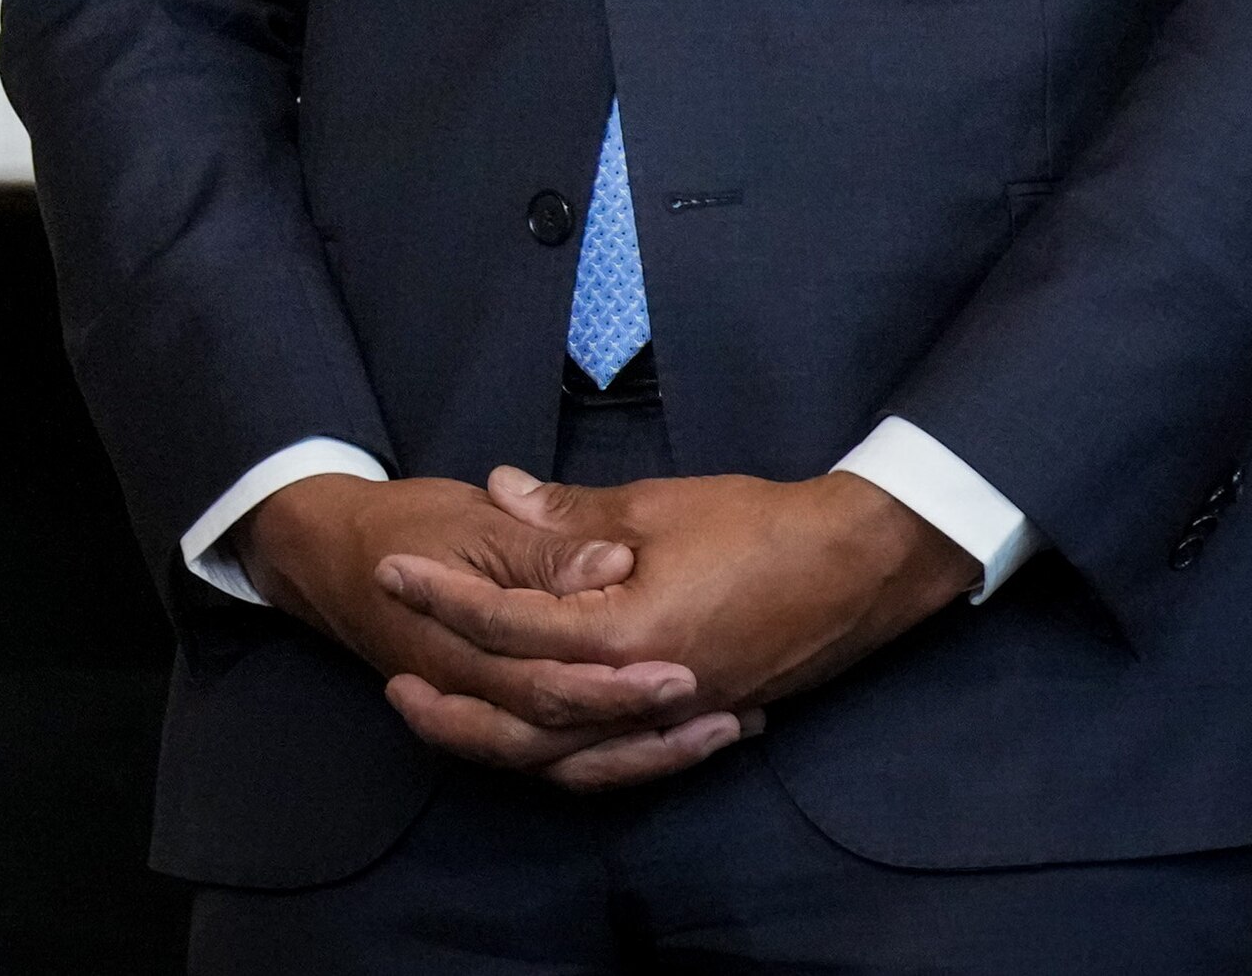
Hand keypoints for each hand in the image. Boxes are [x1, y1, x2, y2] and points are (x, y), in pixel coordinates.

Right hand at [240, 473, 738, 786]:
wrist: (328, 551)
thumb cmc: (403, 524)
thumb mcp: (471, 522)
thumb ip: (542, 550)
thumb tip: (612, 564)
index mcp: (458, 649)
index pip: (546, 685)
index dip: (616, 685)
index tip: (684, 670)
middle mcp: (470, 697)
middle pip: (564, 741)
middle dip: (647, 732)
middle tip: (725, 714)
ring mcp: (481, 714)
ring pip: (565, 766)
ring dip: (645, 756)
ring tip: (725, 730)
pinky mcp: (496, 717)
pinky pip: (559, 761)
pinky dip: (620, 757)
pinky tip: (679, 736)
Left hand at [380, 467, 974, 755]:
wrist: (859, 565)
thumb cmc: (759, 526)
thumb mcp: (651, 507)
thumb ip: (566, 516)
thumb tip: (498, 489)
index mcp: (624, 635)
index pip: (510, 625)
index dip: (445, 596)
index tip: (392, 569)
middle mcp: (643, 694)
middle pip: (525, 720)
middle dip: (453, 703)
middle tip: (394, 678)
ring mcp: (673, 719)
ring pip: (567, 756)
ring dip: (499, 741)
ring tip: (443, 717)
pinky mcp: (697, 722)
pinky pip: (617, 761)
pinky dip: (567, 757)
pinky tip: (535, 743)